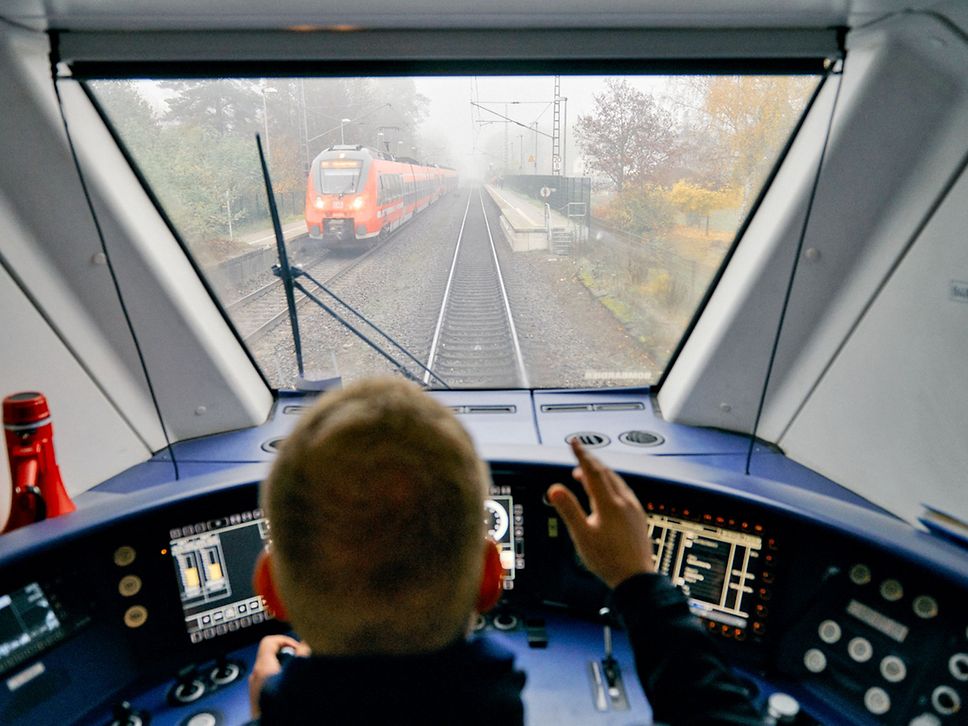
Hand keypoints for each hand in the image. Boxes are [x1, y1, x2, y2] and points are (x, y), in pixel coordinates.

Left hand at [248, 635, 310, 717]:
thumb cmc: (282, 707)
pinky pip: (268, 683)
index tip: (299, 648)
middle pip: (271, 655)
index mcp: (262, 667)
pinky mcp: (257, 699)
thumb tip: (304, 645)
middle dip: (288, 657)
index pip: (269, 641)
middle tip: (301, 664)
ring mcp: (254, 689)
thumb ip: (302, 656)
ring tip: (297, 679)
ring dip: (285, 671)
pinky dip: (279, 682)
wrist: (271, 725)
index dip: (286, 641)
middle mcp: (255, 676)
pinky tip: (290, 692)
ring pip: (271, 670)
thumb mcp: (298, 674)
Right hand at [546, 439, 655, 588]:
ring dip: (601, 473)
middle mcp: (624, 502)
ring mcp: (634, 509)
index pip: (593, 471)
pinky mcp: (639, 517)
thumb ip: (569, 509)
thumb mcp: (582, 536)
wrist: (636, 579)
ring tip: (588, 474)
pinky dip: (611, 484)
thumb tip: (555, 488)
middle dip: (590, 462)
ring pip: (617, 481)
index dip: (581, 455)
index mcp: (609, 504)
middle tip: (578, 455)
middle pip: (606, 473)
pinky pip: (624, 491)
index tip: (574, 442)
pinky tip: (609, 492)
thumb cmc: (609, 560)